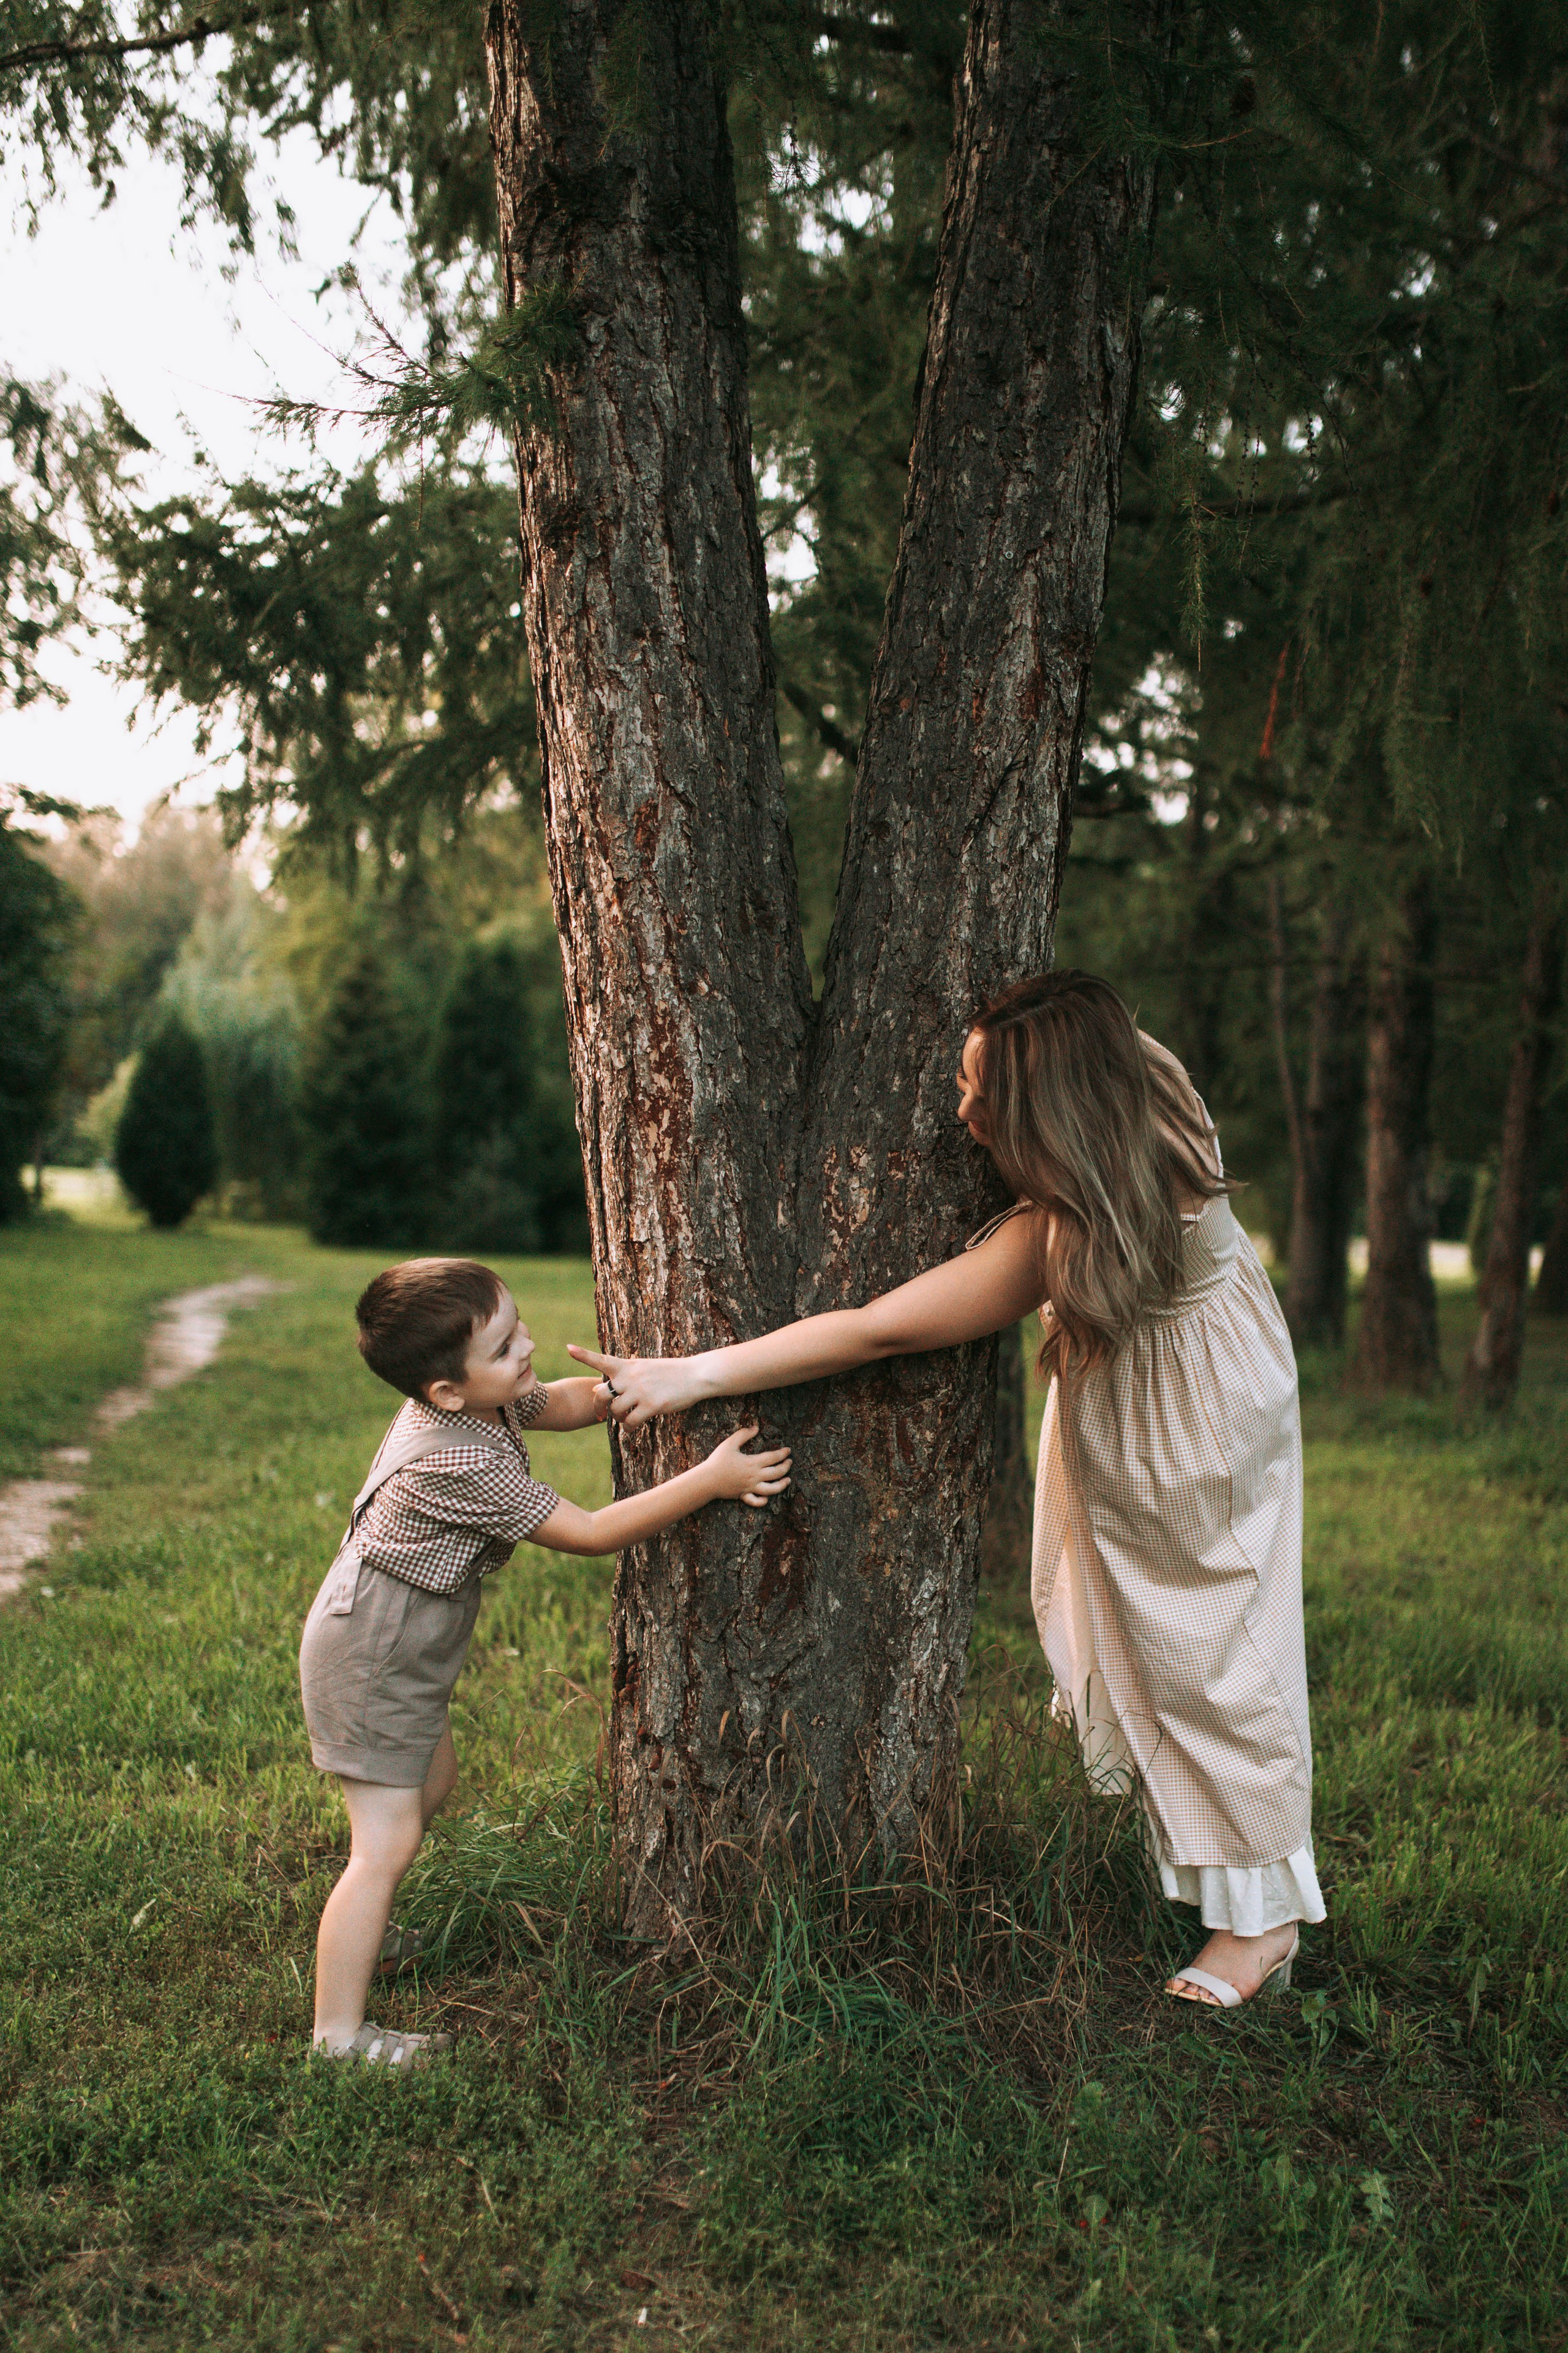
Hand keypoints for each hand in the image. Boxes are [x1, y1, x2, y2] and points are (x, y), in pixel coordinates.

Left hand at [566, 1345, 706, 1427]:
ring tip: (626, 1419)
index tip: (568, 1348)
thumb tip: (594, 1389)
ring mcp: (640, 1392)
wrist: (696, 1375)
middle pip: (601, 1394)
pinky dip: (628, 1428)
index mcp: (628, 1365)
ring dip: (618, 1418)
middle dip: (598, 1407)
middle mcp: (631, 1377)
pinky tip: (633, 1428)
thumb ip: (620, 1378)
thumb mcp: (643, 1369)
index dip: (583, 1355)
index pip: (601, 1359)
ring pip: (616, 1411)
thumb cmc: (670, 1372)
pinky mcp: (651, 1406)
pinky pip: (630, 1423)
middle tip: (600, 1415)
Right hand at [703, 1425, 791, 1507]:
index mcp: (753, 1463)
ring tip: (788, 1480)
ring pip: (772, 1489)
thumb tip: (756, 1428)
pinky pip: (756, 1501)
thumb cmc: (718, 1461)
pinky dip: (763, 1501)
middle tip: (790, 1462)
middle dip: (786, 1467)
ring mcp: (750, 1487)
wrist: (707, 1480)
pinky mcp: (743, 1495)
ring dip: (782, 1485)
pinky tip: (767, 1498)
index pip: (773, 1457)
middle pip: (777, 1473)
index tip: (788, 1450)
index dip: (783, 1453)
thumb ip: (743, 1434)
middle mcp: (754, 1476)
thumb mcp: (730, 1443)